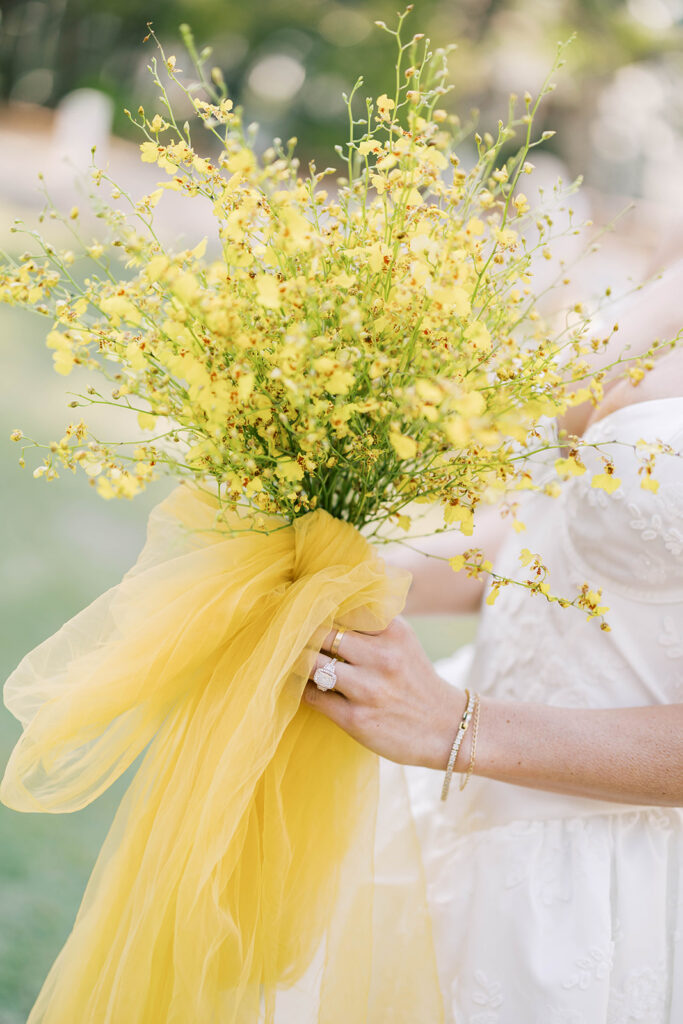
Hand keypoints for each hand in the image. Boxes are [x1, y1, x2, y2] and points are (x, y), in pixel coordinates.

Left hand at [303, 617, 466, 769]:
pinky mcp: (356, 718)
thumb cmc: (414, 678)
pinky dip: (303, 689)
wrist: (446, 728)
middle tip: (289, 635)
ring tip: (293, 660)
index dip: (318, 608)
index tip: (303, 610)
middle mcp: (382, 657)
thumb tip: (325, 605)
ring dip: (299, 662)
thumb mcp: (403, 640)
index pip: (342, 608)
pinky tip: (305, 685)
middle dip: (302, 634)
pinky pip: (313, 696)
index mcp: (394, 631)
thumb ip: (371, 621)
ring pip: (312, 664)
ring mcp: (368, 689)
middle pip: (322, 633)